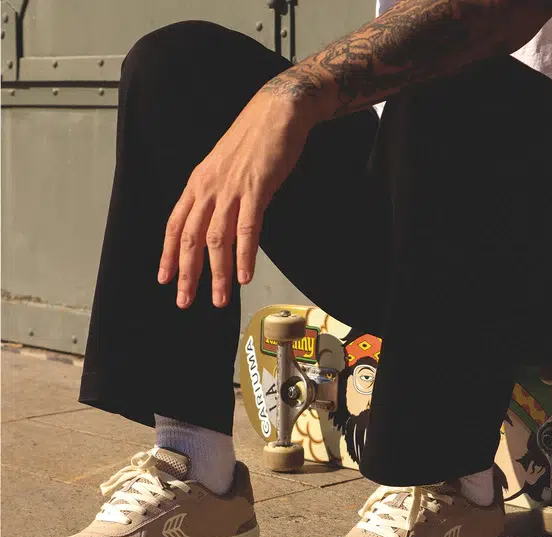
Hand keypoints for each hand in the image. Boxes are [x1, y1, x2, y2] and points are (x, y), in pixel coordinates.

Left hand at [158, 90, 314, 307]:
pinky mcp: (255, 189)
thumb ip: (217, 196)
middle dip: (187, 274)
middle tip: (184, 300)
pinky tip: (244, 276)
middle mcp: (208, 188)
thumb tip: (217, 225)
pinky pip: (247, 230)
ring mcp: (231, 189)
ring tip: (220, 299)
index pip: (176, 225)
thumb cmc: (253, 140)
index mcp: (198, 183)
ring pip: (216, 241)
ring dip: (218, 274)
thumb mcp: (223, 167)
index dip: (168, 255)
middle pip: (191, 239)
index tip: (165, 279)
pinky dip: (244, 256)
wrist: (276, 112)